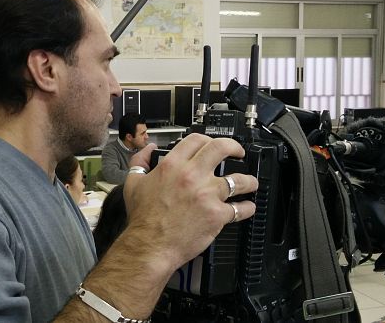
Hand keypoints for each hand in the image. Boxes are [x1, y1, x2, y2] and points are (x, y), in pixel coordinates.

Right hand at [122, 133, 256, 273]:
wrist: (150, 245)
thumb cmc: (143, 219)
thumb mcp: (134, 183)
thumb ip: (140, 161)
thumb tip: (148, 150)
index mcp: (173, 166)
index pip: (196, 140)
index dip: (206, 139)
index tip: (211, 144)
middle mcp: (192, 176)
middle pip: (222, 149)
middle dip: (235, 147)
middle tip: (238, 152)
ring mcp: (207, 194)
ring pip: (238, 180)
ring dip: (248, 180)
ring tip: (250, 182)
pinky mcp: (217, 215)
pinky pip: (240, 209)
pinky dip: (247, 208)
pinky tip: (247, 207)